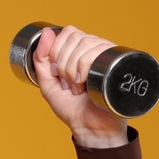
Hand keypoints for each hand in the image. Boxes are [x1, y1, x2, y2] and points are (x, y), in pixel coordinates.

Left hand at [30, 25, 129, 145]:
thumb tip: (46, 31)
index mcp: (81, 51)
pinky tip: (84, 84)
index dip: (56, 51)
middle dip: (63, 64)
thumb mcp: (48, 82)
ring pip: (84, 43)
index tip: (57, 74)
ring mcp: (107, 56)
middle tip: (68, 84)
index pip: (68, 32)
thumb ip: (41, 59)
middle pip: (74, 37)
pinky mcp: (117, 64)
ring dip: (72, 69)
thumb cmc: (72, 108)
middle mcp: (96, 49)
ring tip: (78, 87)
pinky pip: (96, 52)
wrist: (90, 127)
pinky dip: (82, 69)